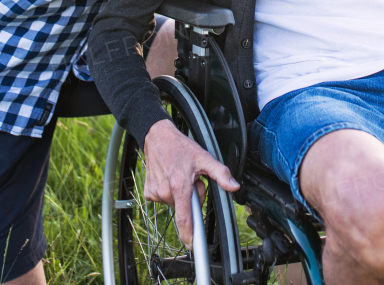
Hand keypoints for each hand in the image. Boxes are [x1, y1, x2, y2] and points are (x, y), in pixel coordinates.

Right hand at [142, 119, 239, 242]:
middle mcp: (165, 191)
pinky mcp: (148, 192)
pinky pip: (163, 199)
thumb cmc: (181, 147)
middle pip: (184, 208)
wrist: (157, 137)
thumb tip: (234, 186)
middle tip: (191, 180)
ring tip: (179, 175)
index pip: (184, 218)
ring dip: (179, 194)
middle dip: (191, 198)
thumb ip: (220, 173)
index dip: (188, 234)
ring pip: (174, 203)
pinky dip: (168, 192)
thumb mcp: (204, 157)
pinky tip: (168, 177)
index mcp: (180, 186)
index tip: (192, 246)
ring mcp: (155, 193)